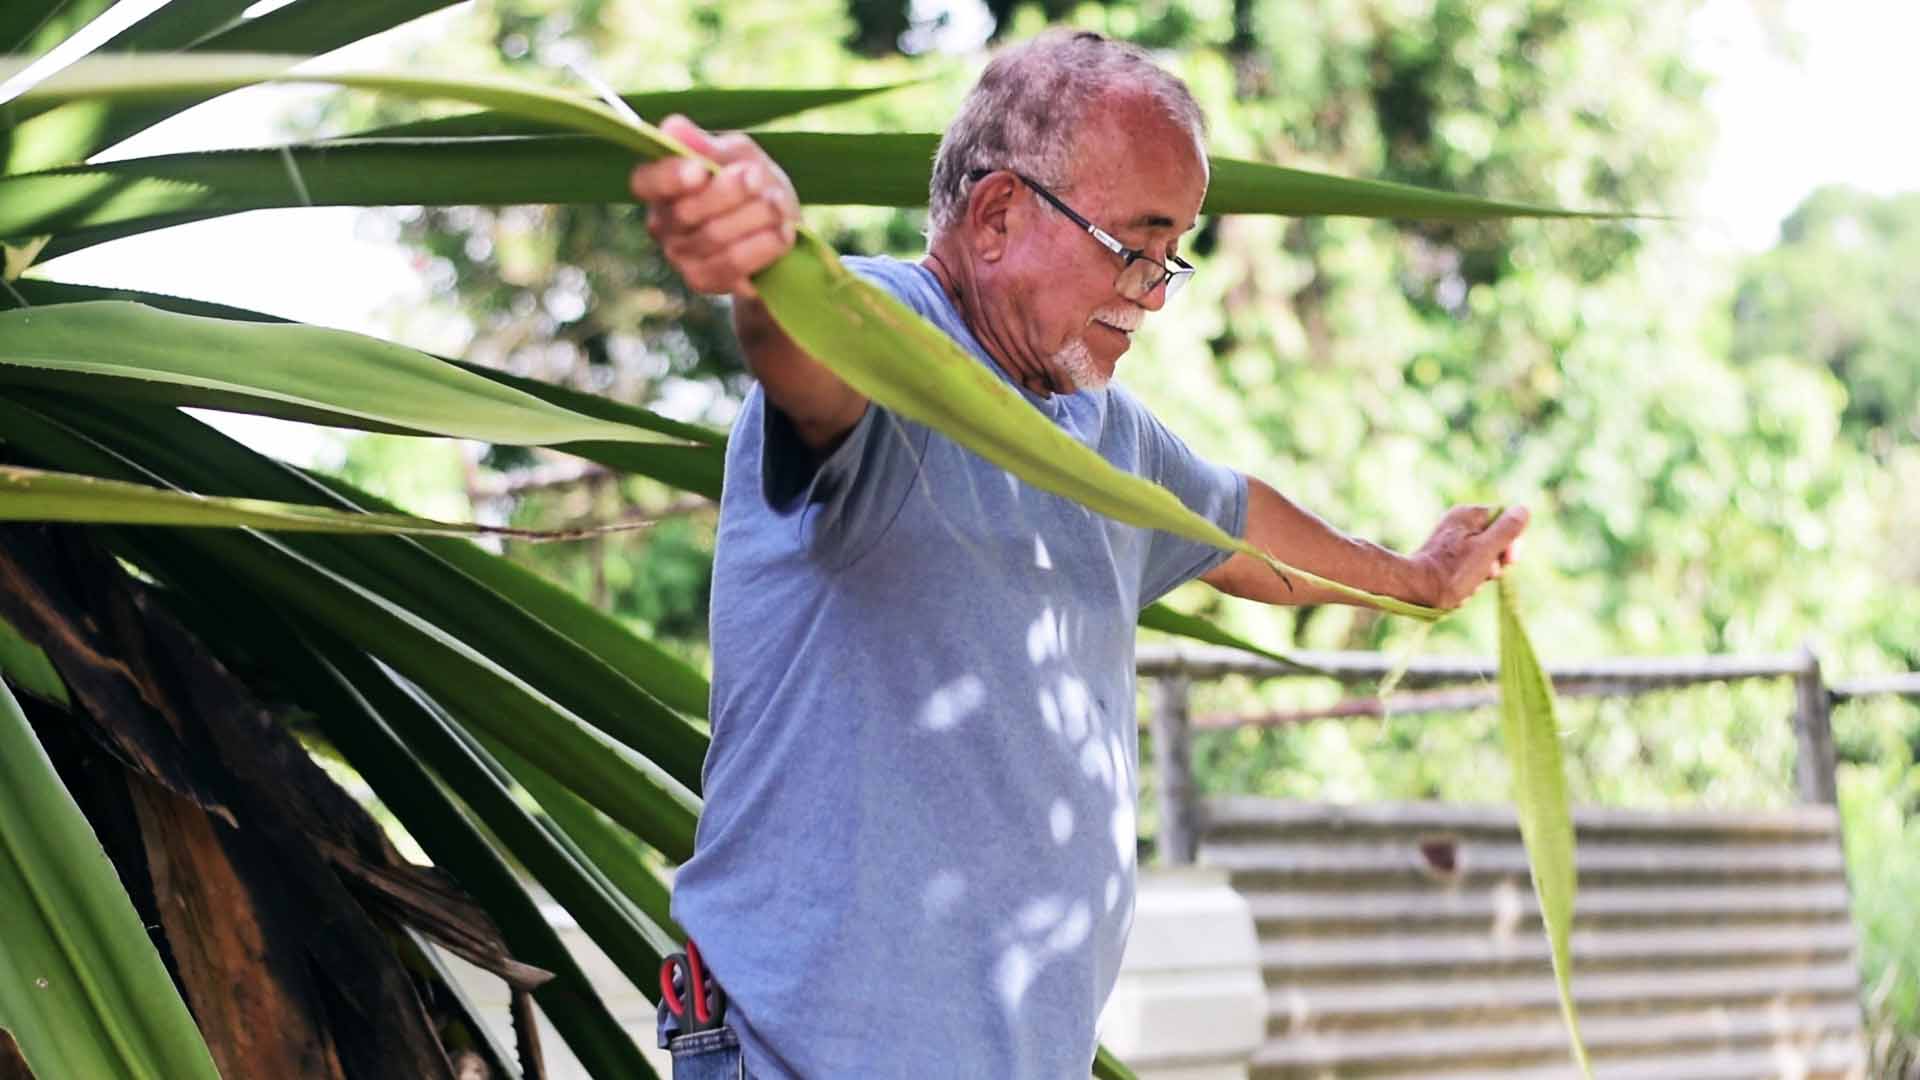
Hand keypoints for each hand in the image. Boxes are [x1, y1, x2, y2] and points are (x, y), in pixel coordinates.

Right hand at [628, 115, 799, 298]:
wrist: (779, 230)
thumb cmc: (753, 184)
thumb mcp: (738, 154)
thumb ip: (708, 145)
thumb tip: (673, 128)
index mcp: (662, 185)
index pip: (646, 181)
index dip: (669, 177)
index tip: (700, 170)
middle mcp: (663, 223)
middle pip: (686, 211)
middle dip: (730, 192)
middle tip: (758, 177)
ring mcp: (680, 256)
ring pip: (714, 237)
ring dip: (755, 216)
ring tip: (779, 203)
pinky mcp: (703, 281)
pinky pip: (733, 264)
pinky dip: (763, 244)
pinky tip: (783, 231)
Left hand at [1410, 505, 1528, 609]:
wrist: (1414, 591)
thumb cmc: (1452, 572)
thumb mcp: (1487, 549)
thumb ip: (1507, 529)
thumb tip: (1524, 509)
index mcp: (1469, 513)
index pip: (1507, 521)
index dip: (1512, 544)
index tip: (1508, 561)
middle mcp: (1458, 522)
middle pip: (1495, 541)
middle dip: (1495, 562)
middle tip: (1485, 574)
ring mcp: (1450, 540)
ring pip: (1483, 558)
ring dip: (1482, 575)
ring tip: (1468, 583)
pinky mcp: (1444, 557)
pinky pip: (1468, 567)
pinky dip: (1468, 580)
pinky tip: (1459, 588)